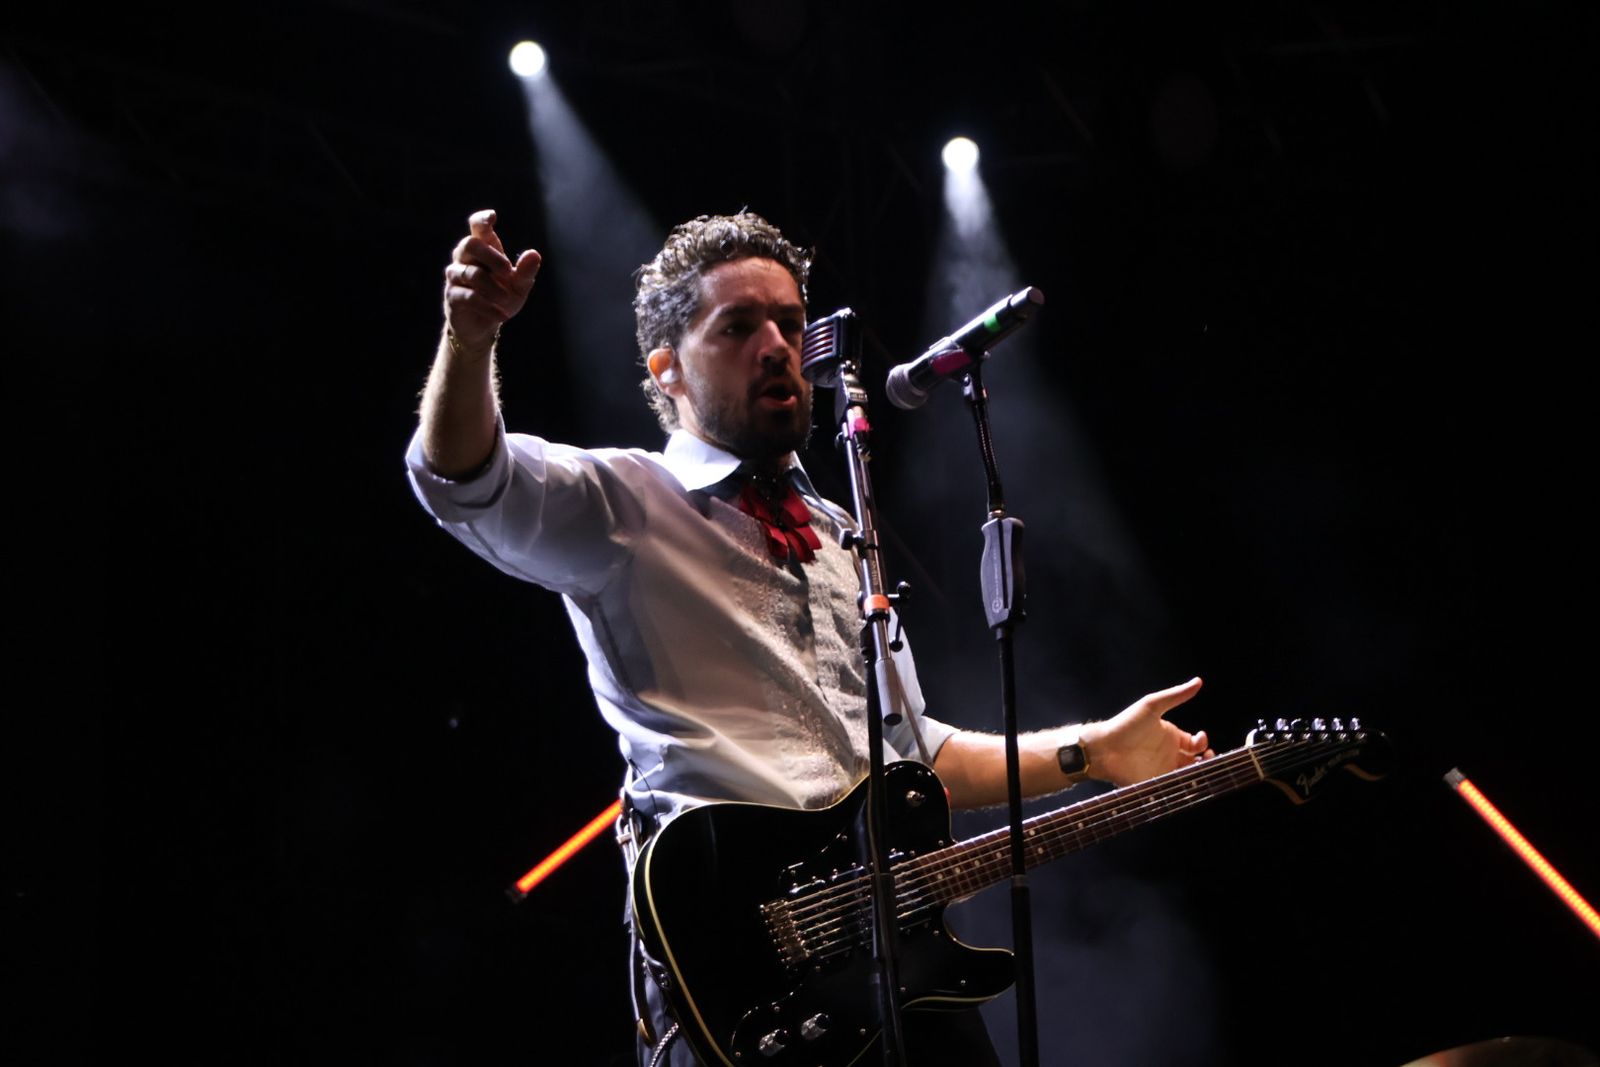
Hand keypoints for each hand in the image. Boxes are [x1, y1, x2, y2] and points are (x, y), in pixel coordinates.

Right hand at [442, 209, 541, 351]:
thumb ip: (526, 272)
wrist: (485, 325)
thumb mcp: (519, 286)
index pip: (477, 227)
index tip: (492, 217)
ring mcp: (456, 276)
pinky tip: (502, 316)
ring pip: (471, 274)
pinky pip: (469, 297)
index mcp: (483, 249)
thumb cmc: (501, 297)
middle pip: (470, 244)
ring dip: (493, 288)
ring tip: (506, 299)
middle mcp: (465, 258)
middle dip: (491, 256)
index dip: (482, 220)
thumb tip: (534, 255)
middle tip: (508, 272)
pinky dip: (488, 307)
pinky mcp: (452, 296)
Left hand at [1079, 677, 1211, 786]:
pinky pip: (1175, 787)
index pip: (1195, 742)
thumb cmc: (1126, 724)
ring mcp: (1162, 768)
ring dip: (1198, 774)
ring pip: (1188, 775)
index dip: (1203, 742)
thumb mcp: (1152, 706)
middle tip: (1208, 758)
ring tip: (1200, 769)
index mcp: (1170, 735)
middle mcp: (1169, 753)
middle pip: (1195, 760)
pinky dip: (1185, 786)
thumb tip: (1198, 681)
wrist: (1104, 748)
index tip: (1201, 739)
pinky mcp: (1156, 783)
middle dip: (1206, 760)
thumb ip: (1176, 696)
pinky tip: (1188, 781)